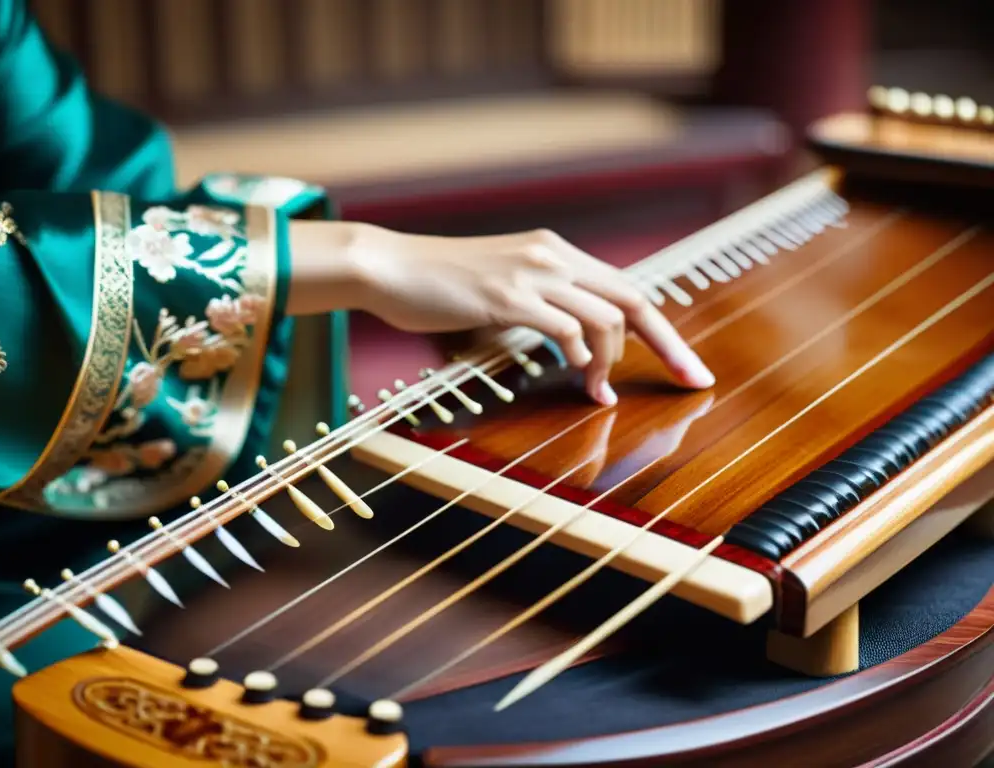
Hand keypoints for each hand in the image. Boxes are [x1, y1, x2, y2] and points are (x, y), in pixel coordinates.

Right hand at [289, 221, 713, 404]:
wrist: (390, 265)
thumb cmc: (441, 283)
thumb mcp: (503, 283)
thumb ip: (541, 301)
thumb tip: (572, 336)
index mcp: (555, 251)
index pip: (627, 289)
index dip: (663, 330)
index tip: (685, 365)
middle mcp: (552, 255)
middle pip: (635, 300)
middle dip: (669, 345)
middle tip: (692, 381)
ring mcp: (532, 274)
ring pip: (606, 317)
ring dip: (611, 362)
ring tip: (599, 391)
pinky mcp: (508, 297)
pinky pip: (567, 329)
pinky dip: (581, 357)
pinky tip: (574, 375)